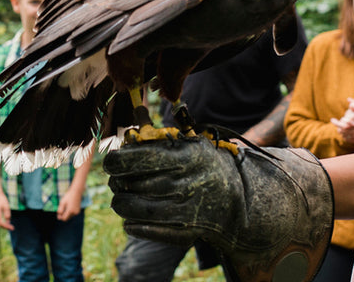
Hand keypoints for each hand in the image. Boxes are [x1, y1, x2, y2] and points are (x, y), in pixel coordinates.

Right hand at [0, 192, 13, 230]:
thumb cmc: (1, 199)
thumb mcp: (6, 206)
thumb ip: (7, 214)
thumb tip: (8, 222)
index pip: (1, 223)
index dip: (7, 227)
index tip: (12, 228)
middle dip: (5, 227)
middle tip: (12, 228)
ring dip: (4, 224)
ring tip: (10, 225)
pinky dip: (2, 222)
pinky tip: (7, 221)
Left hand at [57, 187, 82, 220]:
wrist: (76, 192)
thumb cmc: (68, 196)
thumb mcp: (62, 202)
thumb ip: (60, 210)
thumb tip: (59, 218)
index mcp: (70, 211)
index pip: (64, 219)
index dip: (60, 217)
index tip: (58, 212)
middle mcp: (74, 213)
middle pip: (67, 218)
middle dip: (63, 215)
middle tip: (61, 208)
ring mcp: (77, 212)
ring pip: (69, 216)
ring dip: (66, 214)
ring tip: (66, 206)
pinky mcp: (78, 211)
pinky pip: (72, 214)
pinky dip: (70, 212)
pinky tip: (69, 206)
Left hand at [106, 134, 331, 281]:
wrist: (242, 203)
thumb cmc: (210, 166)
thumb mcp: (191, 144)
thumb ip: (161, 136)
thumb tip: (133, 122)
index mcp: (186, 158)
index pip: (137, 159)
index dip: (116, 160)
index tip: (111, 160)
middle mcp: (185, 184)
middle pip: (131, 184)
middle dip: (117, 182)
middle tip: (116, 179)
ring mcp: (184, 211)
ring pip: (133, 208)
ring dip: (121, 202)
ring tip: (121, 197)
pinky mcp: (183, 232)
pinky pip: (144, 228)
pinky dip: (132, 223)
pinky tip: (131, 216)